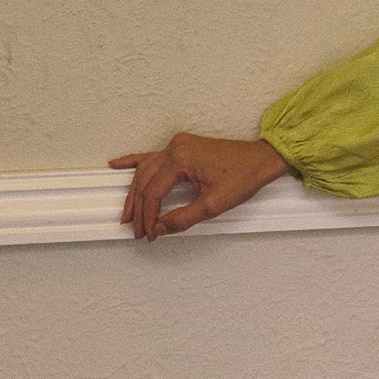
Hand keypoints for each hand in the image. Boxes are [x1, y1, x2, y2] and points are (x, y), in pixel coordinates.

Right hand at [109, 132, 288, 239]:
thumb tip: (159, 228)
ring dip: (135, 191)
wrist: (261, 159)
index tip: (148, 233)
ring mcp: (178, 145)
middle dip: (139, 208)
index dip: (148, 216)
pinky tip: (116, 163)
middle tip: (136, 229)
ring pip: (146, 170)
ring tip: (126, 211)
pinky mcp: (183, 147)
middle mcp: (176, 147)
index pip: (154, 192)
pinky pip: (152, 156)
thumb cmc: (243, 176)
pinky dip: (134, 161)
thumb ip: (183, 218)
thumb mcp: (213, 205)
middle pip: (146, 181)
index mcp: (182, 159)